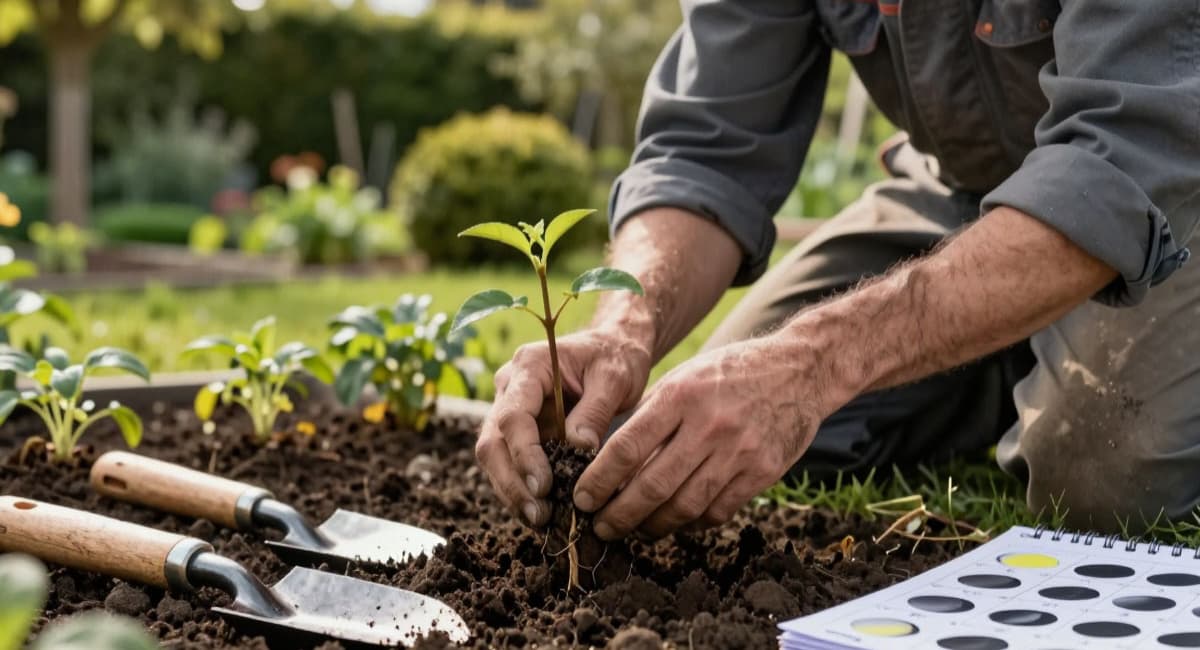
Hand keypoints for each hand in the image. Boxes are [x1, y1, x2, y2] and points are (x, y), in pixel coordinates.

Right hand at [476, 327, 652, 526]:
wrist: (614, 349)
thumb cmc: (615, 358)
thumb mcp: (614, 378)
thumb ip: (594, 411)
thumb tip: (577, 450)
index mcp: (530, 366)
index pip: (513, 415)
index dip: (523, 454)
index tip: (543, 485)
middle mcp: (509, 387)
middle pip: (493, 441)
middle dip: (511, 482)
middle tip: (538, 513)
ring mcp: (510, 409)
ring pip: (495, 458)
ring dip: (513, 492)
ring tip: (541, 520)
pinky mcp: (520, 431)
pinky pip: (511, 464)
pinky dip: (523, 489)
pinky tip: (543, 512)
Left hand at [572, 334, 830, 539]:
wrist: (799, 371)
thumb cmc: (730, 373)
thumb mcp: (685, 377)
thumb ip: (651, 414)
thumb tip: (607, 458)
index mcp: (681, 396)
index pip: (626, 447)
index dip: (599, 480)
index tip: (582, 498)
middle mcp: (708, 425)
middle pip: (652, 485)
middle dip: (619, 514)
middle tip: (601, 527)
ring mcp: (738, 452)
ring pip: (684, 506)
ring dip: (652, 526)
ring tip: (634, 530)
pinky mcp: (762, 473)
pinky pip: (717, 512)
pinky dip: (691, 523)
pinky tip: (675, 522)